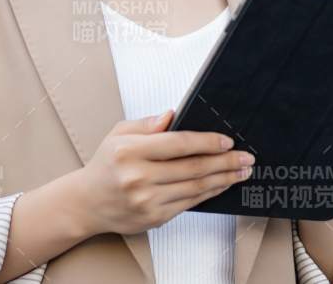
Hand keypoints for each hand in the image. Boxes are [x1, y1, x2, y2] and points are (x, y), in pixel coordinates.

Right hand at [66, 109, 254, 235]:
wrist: (86, 202)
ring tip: (241, 171)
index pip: (178, 143)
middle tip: (246, 157)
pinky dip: (209, 193)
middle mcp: (138, 177)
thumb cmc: (106, 164)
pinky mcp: (154, 217)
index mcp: (129, 150)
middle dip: (225, 161)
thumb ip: (147, 124)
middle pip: (193, 167)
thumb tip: (174, 114)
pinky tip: (221, 184)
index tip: (226, 140)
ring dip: (223, 179)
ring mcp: (147, 200)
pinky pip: (190, 203)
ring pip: (195, 188)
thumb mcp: (118, 133)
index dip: (207, 141)